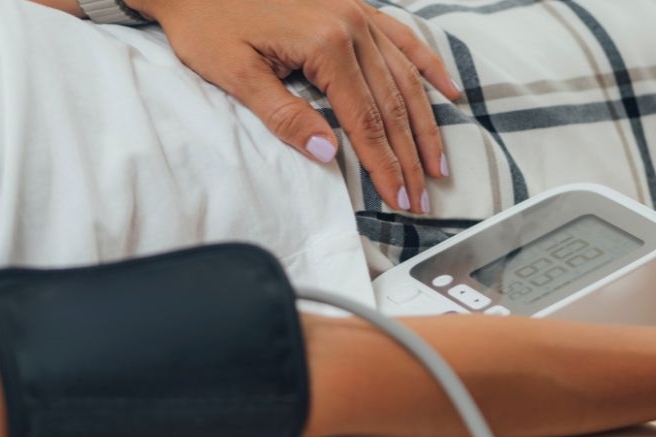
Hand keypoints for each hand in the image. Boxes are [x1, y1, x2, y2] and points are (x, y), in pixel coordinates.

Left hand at [128, 0, 460, 212]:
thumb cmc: (207, 22)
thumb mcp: (236, 74)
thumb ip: (285, 115)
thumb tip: (327, 154)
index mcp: (325, 44)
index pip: (365, 120)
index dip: (384, 165)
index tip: (399, 198)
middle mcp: (352, 26)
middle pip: (392, 105)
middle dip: (408, 157)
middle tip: (422, 197)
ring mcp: (358, 14)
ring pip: (405, 78)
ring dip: (425, 124)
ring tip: (438, 163)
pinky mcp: (355, 9)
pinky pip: (404, 39)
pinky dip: (429, 66)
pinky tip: (448, 92)